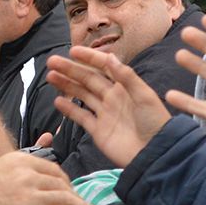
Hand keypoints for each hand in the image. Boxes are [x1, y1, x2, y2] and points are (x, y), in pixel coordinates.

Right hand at [0, 151, 104, 204]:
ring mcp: (28, 198)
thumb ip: (27, 155)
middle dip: (78, 198)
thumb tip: (49, 137)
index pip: (54, 170)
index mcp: (21, 161)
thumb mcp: (0, 166)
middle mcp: (27, 176)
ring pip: (66, 202)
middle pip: (63, 186)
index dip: (66, 183)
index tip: (72, 193)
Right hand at [47, 47, 170, 166]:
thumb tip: (110, 57)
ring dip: (66, 85)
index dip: (89, 58)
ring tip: (50, 76)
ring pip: (81, 95)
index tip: (73, 51)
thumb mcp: (144, 96)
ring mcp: (104, 114)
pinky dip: (69, 109)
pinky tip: (57, 101)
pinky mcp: (98, 131)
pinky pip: (81, 117)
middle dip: (70, 70)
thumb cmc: (155, 122)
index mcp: (124, 86)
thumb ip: (126, 76)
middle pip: (88, 79)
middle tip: (52, 61)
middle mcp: (112, 97)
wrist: (154, 153)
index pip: (103, 67)